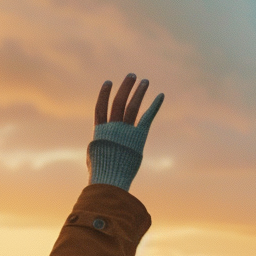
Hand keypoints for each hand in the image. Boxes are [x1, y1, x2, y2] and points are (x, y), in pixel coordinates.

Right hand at [87, 74, 163, 190]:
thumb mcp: (94, 158)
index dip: (104, 95)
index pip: (101, 108)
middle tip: (131, 76)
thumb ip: (97, 148)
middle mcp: (113, 128)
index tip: (108, 82)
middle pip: (119, 102)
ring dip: (139, 92)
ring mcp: (125, 131)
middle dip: (125, 88)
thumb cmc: (101, 174)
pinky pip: (147, 118)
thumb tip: (95, 148)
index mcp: (100, 132)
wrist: (110, 179)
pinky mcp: (139, 137)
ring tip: (144, 80)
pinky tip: (161, 95)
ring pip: (132, 106)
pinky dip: (154, 106)